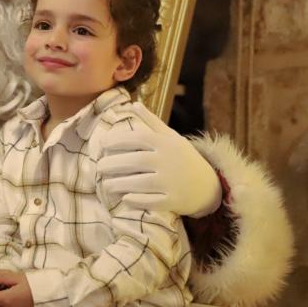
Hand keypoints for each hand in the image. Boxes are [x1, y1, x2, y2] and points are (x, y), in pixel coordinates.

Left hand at [100, 102, 221, 216]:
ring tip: (105, 184)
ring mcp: (172, 182)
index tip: (102, 144)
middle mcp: (168, 161)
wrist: (209, 186)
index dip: (117, 140)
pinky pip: (151, 202)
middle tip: (98, 167)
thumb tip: (134, 104)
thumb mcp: (171, 137)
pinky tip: (124, 198)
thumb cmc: (183, 158)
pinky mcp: (174, 201)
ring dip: (119, 184)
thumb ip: (152, 122)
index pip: (137, 138)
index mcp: (166, 144)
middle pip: (135, 161)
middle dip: (112, 164)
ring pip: (140, 183)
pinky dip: (136, 200)